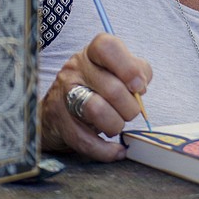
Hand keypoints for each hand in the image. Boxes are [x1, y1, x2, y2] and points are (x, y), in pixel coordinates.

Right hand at [40, 33, 151, 160]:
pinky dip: (106, 150)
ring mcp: (63, 95)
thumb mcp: (117, 71)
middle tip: (129, 111)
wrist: (57, 110)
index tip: (139, 86)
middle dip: (130, 107)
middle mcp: (75, 69)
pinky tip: (116, 150)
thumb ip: (138, 71)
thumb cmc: (96, 86)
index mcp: (93, 53)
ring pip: (97, 110)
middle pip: (112, 88)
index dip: (128, 68)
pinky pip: (86, 140)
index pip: (108, 48)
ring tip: (117, 125)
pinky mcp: (58, 122)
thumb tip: (140, 86)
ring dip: (116, 124)